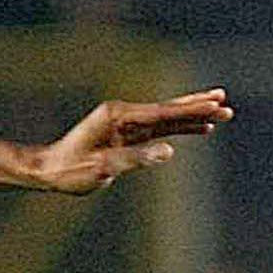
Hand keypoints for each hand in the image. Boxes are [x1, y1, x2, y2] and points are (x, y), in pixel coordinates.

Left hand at [29, 89, 232, 193]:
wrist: (47, 170)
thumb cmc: (70, 171)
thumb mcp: (103, 168)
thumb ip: (136, 159)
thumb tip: (170, 151)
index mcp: (117, 117)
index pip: (162, 113)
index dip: (191, 110)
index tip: (215, 104)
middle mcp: (122, 114)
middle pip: (168, 109)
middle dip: (197, 106)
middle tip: (225, 102)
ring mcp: (125, 123)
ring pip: (167, 118)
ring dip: (194, 116)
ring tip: (222, 112)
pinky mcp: (126, 134)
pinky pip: (160, 129)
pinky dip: (181, 128)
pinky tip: (200, 128)